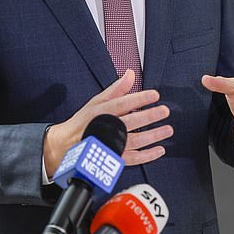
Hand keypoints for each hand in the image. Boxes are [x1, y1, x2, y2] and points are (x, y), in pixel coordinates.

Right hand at [43, 69, 172, 175]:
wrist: (66, 146)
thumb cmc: (84, 121)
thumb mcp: (97, 101)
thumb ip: (116, 89)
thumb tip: (130, 73)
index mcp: (101, 112)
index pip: (123, 103)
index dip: (139, 99)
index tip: (155, 95)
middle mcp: (106, 128)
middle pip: (131, 122)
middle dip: (149, 116)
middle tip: (164, 111)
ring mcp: (110, 145)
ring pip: (134, 141)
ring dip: (153, 136)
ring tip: (167, 129)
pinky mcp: (113, 159)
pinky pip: (132, 158)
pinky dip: (147, 156)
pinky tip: (159, 150)